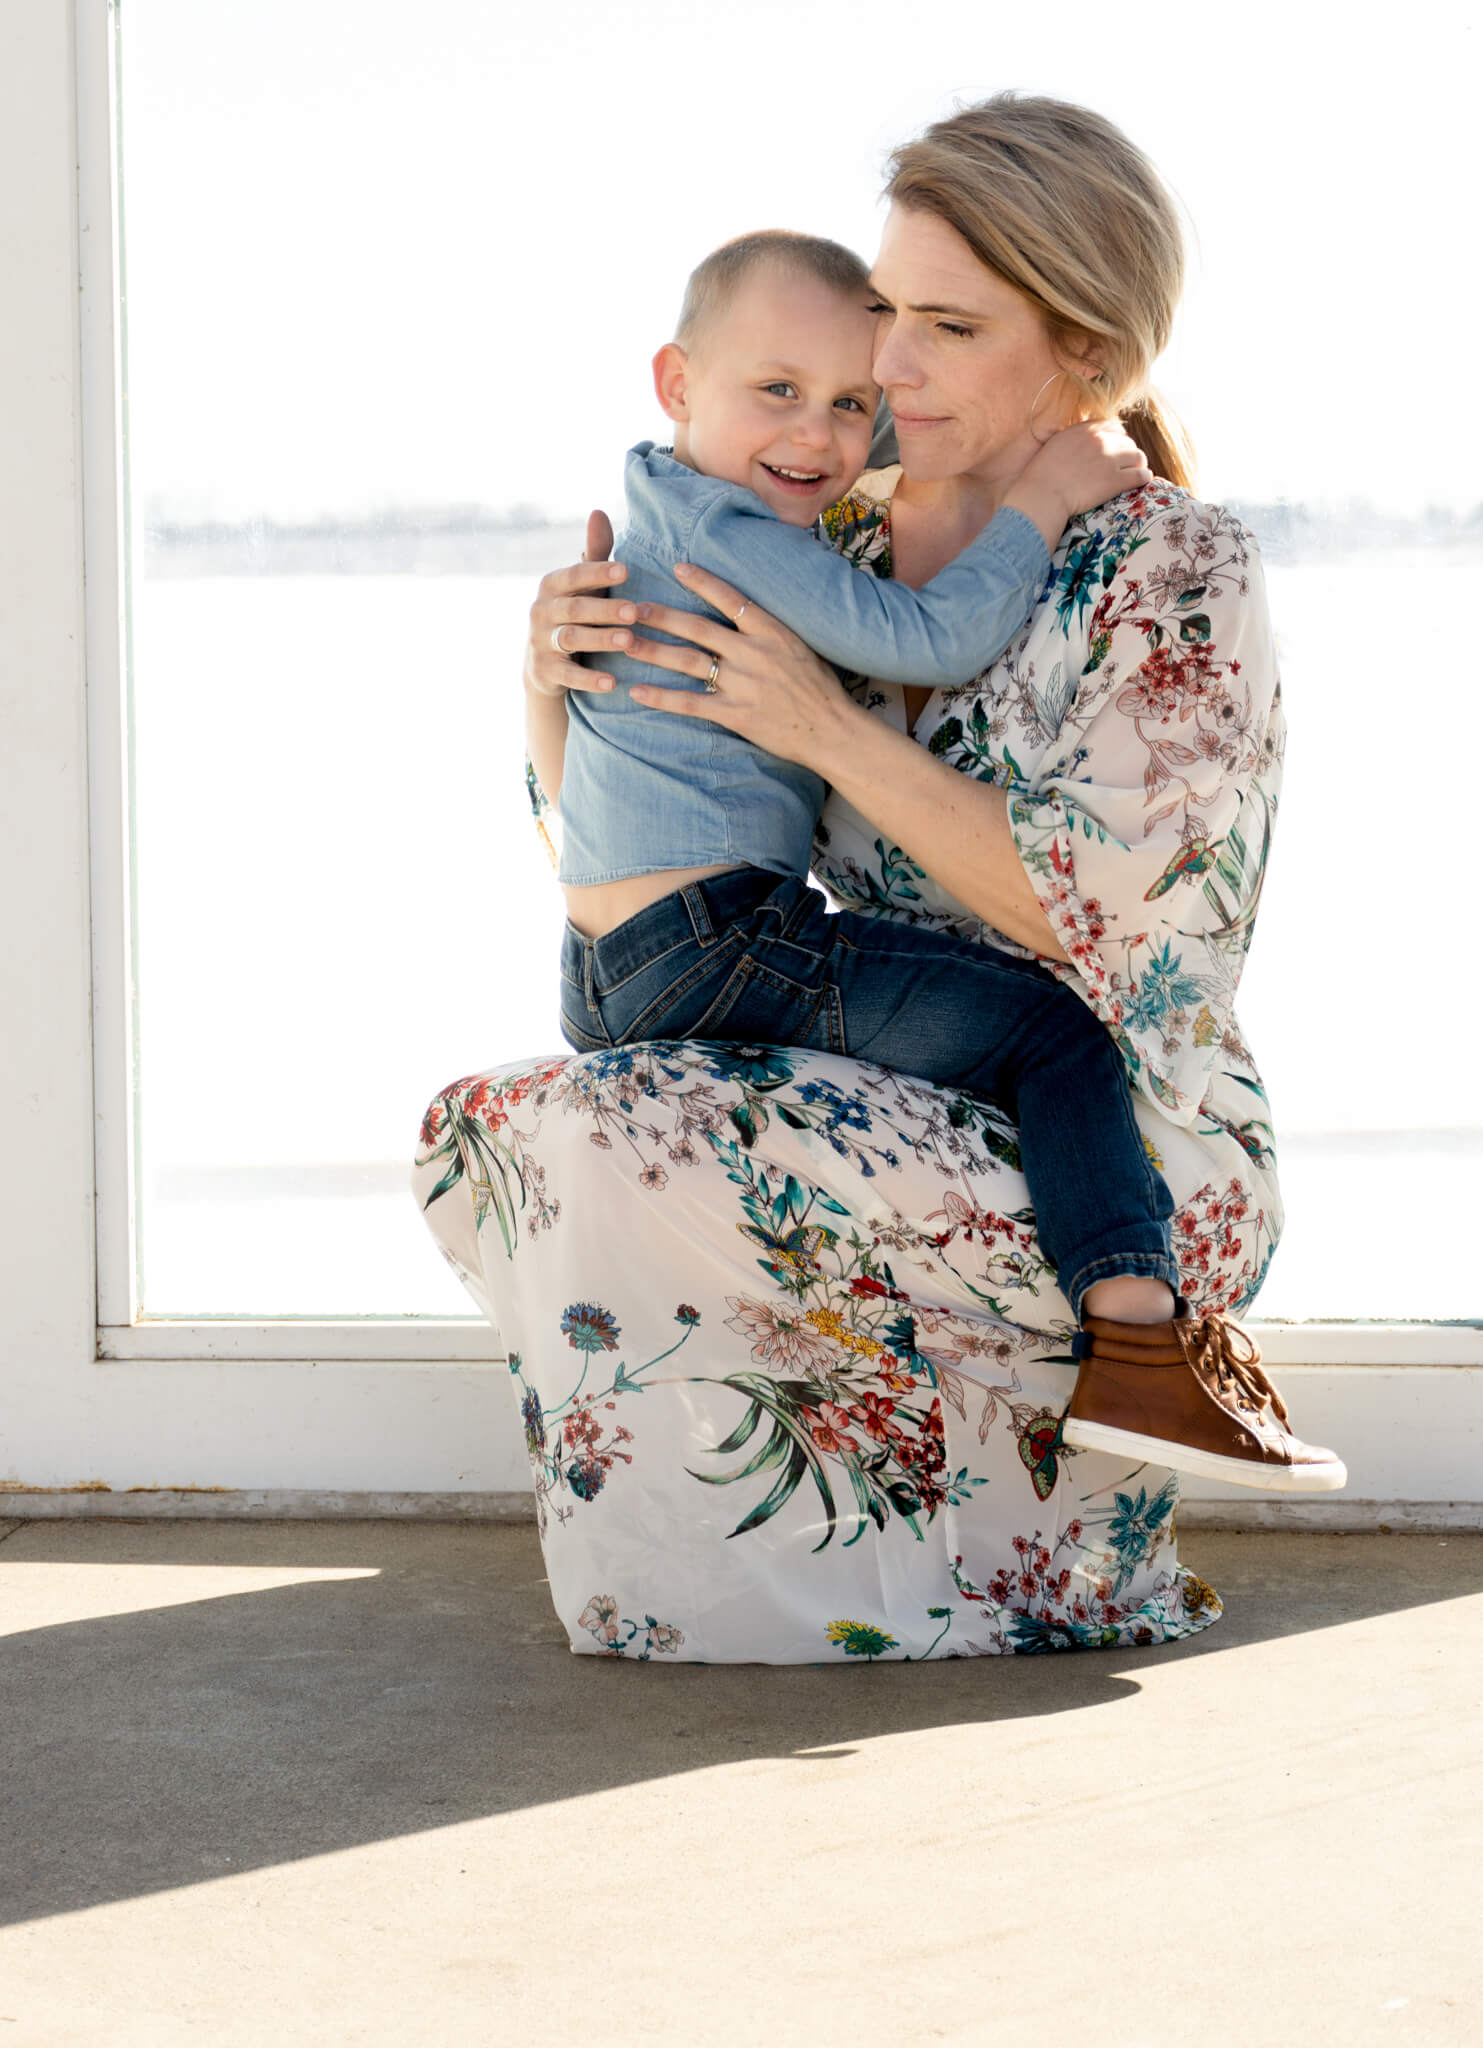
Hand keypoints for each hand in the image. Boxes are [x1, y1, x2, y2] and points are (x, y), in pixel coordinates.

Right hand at [524, 510, 649, 697]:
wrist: (545, 665)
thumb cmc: (576, 614)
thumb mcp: (584, 586)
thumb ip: (594, 554)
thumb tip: (598, 511)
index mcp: (551, 586)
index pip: (574, 575)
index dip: (598, 572)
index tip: (627, 570)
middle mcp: (540, 611)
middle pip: (574, 608)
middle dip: (605, 609)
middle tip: (635, 611)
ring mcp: (539, 642)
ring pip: (570, 638)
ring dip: (600, 639)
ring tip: (629, 641)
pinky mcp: (544, 671)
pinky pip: (568, 675)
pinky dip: (589, 678)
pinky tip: (612, 682)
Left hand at [623, 560, 855, 774]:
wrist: (832, 730)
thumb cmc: (821, 689)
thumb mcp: (802, 646)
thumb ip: (772, 629)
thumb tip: (747, 610)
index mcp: (772, 631)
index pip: (731, 598)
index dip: (702, 581)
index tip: (677, 567)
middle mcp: (753, 653)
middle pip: (697, 628)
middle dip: (660, 615)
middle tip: (630, 606)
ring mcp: (743, 684)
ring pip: (687, 661)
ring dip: (652, 651)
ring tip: (624, 642)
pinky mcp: (735, 714)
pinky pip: (690, 704)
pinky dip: (662, 698)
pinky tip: (637, 691)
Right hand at [1004, 417, 1152, 547]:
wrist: (1042, 494)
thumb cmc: (1040, 476)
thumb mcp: (1054, 446)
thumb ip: (1072, 440)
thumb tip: (1079, 443)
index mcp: (1084, 430)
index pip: (1112, 427)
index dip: (1117, 438)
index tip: (1116, 449)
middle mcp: (1099, 440)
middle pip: (1127, 441)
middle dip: (1128, 453)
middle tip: (1126, 465)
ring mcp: (1109, 459)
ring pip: (1138, 456)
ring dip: (1138, 464)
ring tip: (1136, 473)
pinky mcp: (1115, 480)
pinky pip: (1140, 475)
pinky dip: (1144, 478)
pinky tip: (1143, 481)